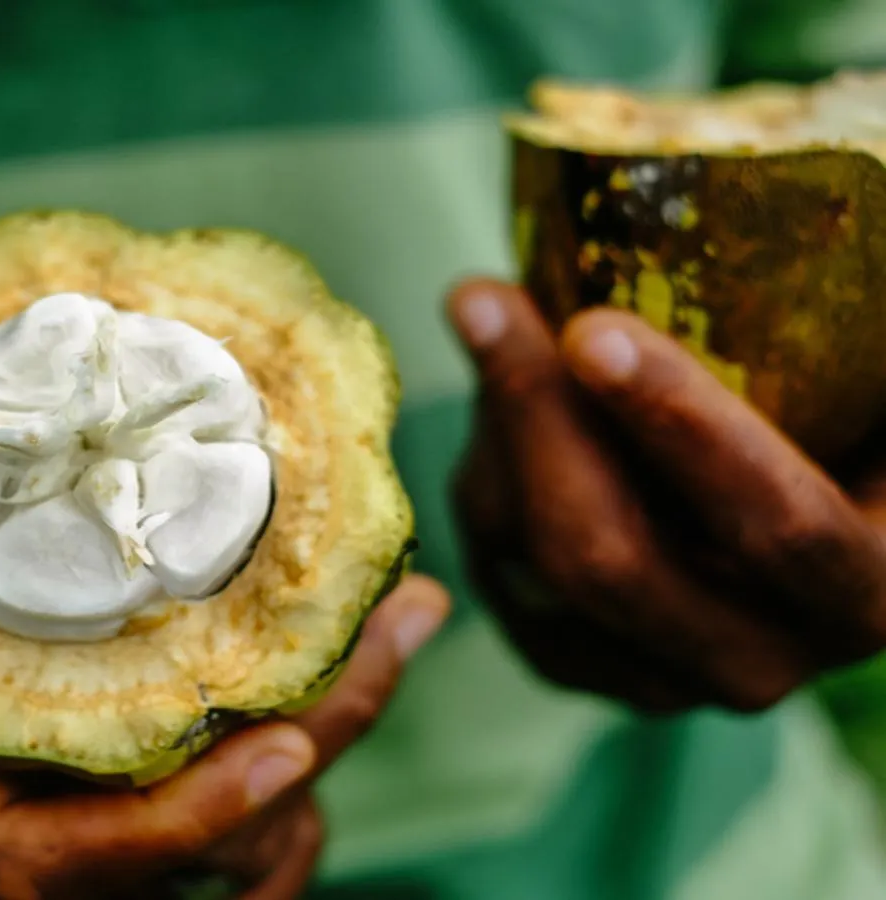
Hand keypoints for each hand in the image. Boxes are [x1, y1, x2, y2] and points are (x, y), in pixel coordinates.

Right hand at [0, 277, 452, 899]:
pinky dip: (278, 800)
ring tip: (398, 632)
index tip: (278, 746)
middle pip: (177, 860)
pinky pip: (205, 853)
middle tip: (403, 623)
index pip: (46, 860)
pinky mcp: (80, 826)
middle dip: (307, 758)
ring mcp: (45, 842)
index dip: (169, 825)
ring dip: (318, 766)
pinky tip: (333, 695)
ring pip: (212, 864)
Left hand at [447, 278, 885, 715]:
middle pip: (607, 560)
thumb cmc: (849, 410)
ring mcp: (653, 675)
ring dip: (496, 427)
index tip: (592, 328)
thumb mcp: (868, 365)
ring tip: (495, 315)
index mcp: (869, 589)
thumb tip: (845, 181)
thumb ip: (854, 321)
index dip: (681, 427)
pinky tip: (499, 396)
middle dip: (534, 415)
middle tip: (482, 296)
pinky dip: (482, 469)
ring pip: (527, 559)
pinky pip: (492, 564)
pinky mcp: (571, 661)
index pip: (777, 527)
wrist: (790, 493)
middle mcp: (759, 660)